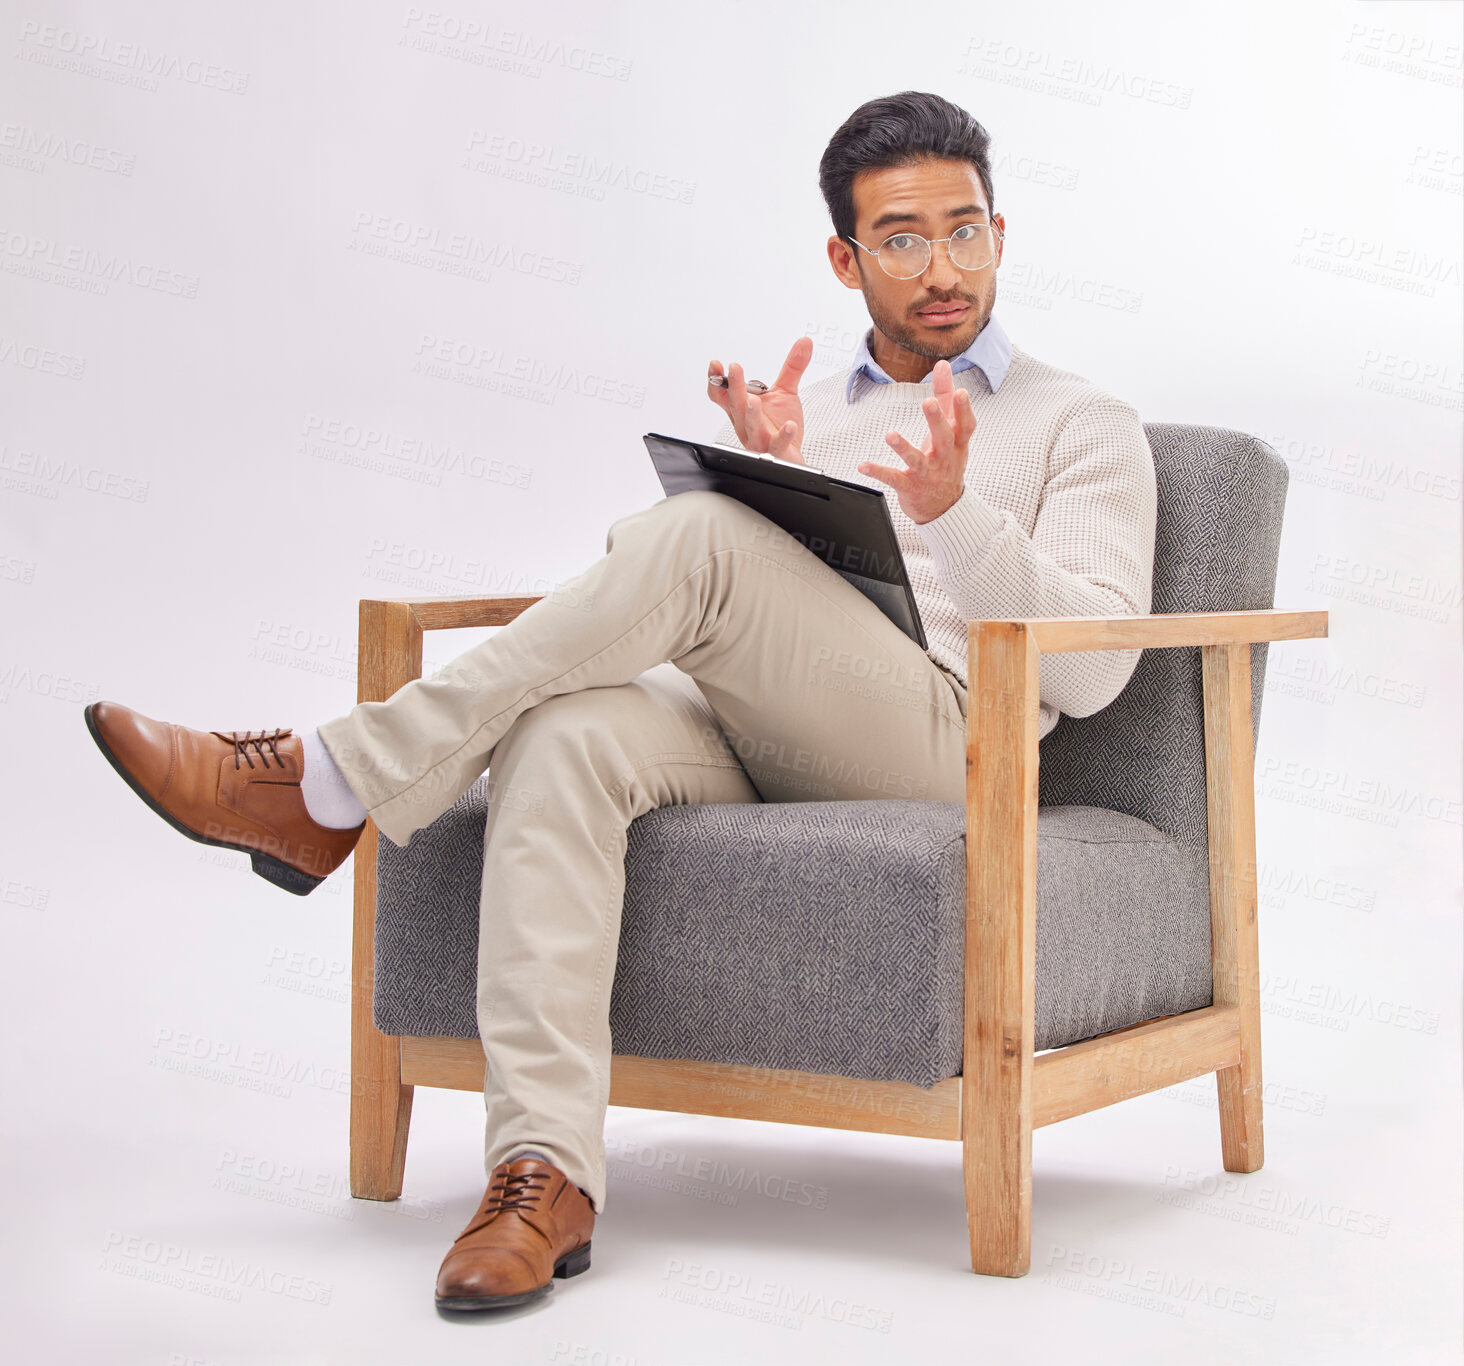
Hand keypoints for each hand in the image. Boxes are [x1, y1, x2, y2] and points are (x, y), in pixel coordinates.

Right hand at [708, 336, 810, 464]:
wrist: (791, 453)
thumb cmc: (780, 425)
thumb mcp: (785, 391)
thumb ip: (792, 367)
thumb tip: (803, 343)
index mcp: (742, 409)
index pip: (722, 395)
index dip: (716, 381)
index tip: (716, 365)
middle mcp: (746, 424)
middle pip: (736, 406)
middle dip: (734, 388)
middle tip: (735, 369)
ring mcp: (759, 439)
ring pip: (751, 427)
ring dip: (751, 414)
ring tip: (753, 400)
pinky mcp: (776, 451)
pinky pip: (777, 444)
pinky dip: (783, 435)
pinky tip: (789, 426)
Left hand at [857, 359, 975, 522]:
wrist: (944, 507)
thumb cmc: (946, 460)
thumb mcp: (950, 431)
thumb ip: (945, 397)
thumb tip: (944, 364)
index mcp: (957, 444)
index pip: (965, 425)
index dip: (964, 410)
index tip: (961, 392)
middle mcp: (945, 459)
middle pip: (944, 438)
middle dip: (937, 421)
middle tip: (928, 402)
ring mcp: (928, 474)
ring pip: (917, 461)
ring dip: (904, 448)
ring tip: (890, 435)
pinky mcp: (910, 487)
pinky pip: (894, 479)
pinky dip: (879, 472)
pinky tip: (863, 465)